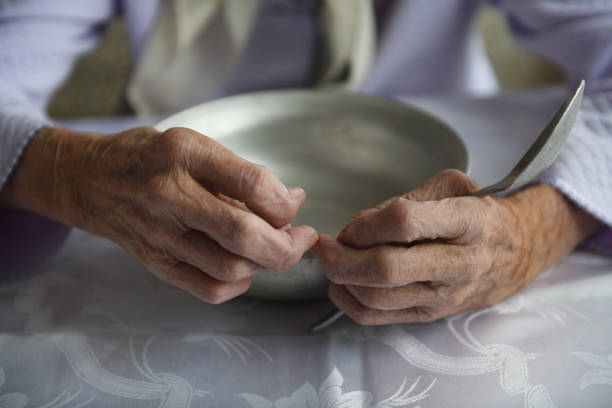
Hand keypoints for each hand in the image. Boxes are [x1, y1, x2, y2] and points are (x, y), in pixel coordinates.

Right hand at [2, 126, 316, 302]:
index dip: (285, 202)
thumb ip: (243, 174)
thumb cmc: (149, 158)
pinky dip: (238, 285)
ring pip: (230, 267)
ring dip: (265, 263)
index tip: (295, 204)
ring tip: (271, 247)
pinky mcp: (155, 263)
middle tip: (302, 238)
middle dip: (287, 245)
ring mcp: (160, 234)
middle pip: (243, 235)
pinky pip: (208, 289)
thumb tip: (292, 201)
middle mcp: (170, 195)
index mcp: (185, 154)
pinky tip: (244, 268)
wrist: (89, 180)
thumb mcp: (195, 146)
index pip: (253, 184)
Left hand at [312, 169, 600, 324]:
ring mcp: (444, 296)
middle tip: (323, 247)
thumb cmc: (479, 213)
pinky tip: (340, 285)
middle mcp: (459, 264)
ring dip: (341, 279)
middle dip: (342, 258)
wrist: (517, 252)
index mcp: (467, 221)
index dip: (365, 225)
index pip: (404, 223)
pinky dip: (348, 303)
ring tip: (332, 261)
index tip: (349, 225)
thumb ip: (405, 200)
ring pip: (376, 298)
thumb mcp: (453, 186)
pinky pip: (379, 318)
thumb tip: (357, 228)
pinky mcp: (431, 316)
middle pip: (385, 269)